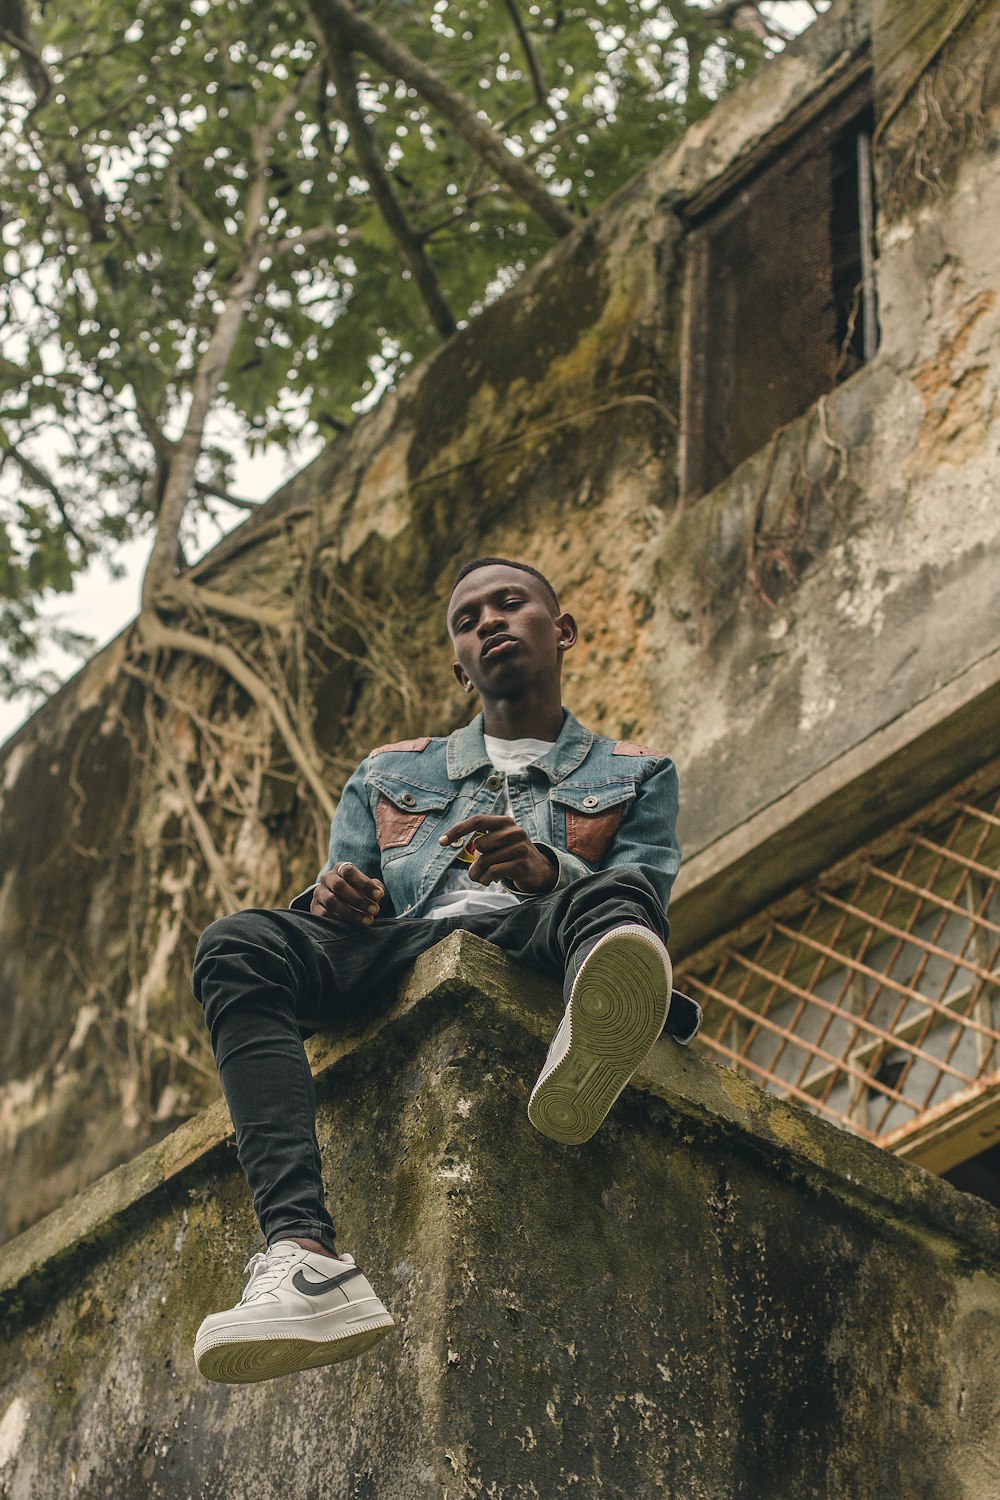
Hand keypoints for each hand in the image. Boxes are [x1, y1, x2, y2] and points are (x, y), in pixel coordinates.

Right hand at [310, 862, 383, 924]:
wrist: (337, 902)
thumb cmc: (357, 892)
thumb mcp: (366, 887)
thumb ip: (375, 888)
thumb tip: (378, 893)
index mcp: (340, 868)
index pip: (349, 871)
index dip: (365, 883)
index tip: (379, 895)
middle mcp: (327, 878)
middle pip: (339, 886)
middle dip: (359, 900)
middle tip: (375, 910)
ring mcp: (319, 893)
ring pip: (331, 901)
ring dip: (351, 912)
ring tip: (367, 920)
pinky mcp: (314, 907)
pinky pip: (324, 914)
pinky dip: (340, 920)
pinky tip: (352, 925)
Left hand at [438, 815, 557, 893]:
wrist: (538, 869)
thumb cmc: (509, 854)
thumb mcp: (497, 843)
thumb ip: (479, 841)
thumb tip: (449, 842)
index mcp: (505, 822)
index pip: (477, 821)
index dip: (458, 830)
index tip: (441, 842)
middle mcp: (514, 831)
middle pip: (480, 845)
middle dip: (474, 861)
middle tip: (476, 870)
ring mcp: (521, 847)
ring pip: (485, 861)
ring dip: (478, 873)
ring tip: (482, 878)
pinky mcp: (522, 864)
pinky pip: (493, 872)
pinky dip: (486, 879)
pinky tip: (489, 881)